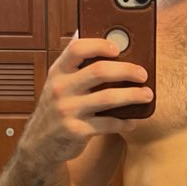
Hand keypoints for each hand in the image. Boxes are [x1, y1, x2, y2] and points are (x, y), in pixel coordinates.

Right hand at [20, 37, 151, 162]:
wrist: (39, 144)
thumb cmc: (57, 108)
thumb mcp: (58, 83)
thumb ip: (76, 66)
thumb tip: (106, 41)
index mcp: (58, 71)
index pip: (77, 48)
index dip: (100, 45)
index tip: (118, 48)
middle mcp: (61, 88)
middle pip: (100, 71)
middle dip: (127, 70)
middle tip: (143, 74)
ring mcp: (67, 110)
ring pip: (109, 97)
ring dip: (133, 95)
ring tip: (147, 94)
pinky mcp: (76, 131)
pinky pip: (108, 123)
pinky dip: (124, 122)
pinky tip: (132, 121)